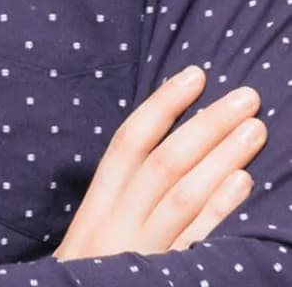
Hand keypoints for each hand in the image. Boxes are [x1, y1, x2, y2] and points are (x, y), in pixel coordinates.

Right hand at [53, 65, 266, 259]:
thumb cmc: (85, 281)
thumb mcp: (93, 237)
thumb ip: (122, 199)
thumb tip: (164, 149)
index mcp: (97, 207)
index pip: (129, 142)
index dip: (163, 105)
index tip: (196, 75)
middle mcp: (115, 225)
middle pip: (164, 163)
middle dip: (206, 124)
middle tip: (246, 96)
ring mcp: (140, 254)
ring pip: (183, 195)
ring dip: (222, 156)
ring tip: (255, 127)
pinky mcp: (163, 280)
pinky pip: (195, 242)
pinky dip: (219, 210)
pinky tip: (242, 182)